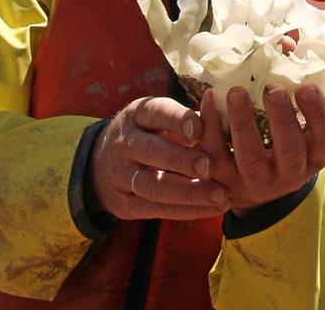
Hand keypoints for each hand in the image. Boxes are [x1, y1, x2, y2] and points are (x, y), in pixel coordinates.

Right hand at [91, 97, 228, 219]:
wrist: (100, 165)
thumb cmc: (146, 134)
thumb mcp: (157, 117)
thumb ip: (185, 119)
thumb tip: (224, 119)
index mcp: (137, 115)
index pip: (155, 112)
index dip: (177, 120)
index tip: (199, 130)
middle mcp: (124, 142)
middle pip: (150, 151)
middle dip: (181, 160)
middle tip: (210, 166)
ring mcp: (121, 175)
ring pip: (152, 184)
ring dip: (188, 191)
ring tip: (220, 195)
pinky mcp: (125, 203)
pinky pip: (156, 209)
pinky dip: (186, 210)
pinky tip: (212, 208)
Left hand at [199, 84, 324, 217]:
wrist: (250, 182)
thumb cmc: (280, 136)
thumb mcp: (297, 116)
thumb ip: (294, 78)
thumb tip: (285, 43)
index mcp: (314, 154)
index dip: (319, 113)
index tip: (307, 86)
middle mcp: (289, 173)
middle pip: (290, 150)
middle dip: (281, 117)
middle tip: (272, 89)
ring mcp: (256, 181)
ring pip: (250, 157)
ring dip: (243, 123)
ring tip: (237, 92)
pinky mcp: (224, 179)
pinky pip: (215, 155)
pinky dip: (210, 126)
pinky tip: (210, 98)